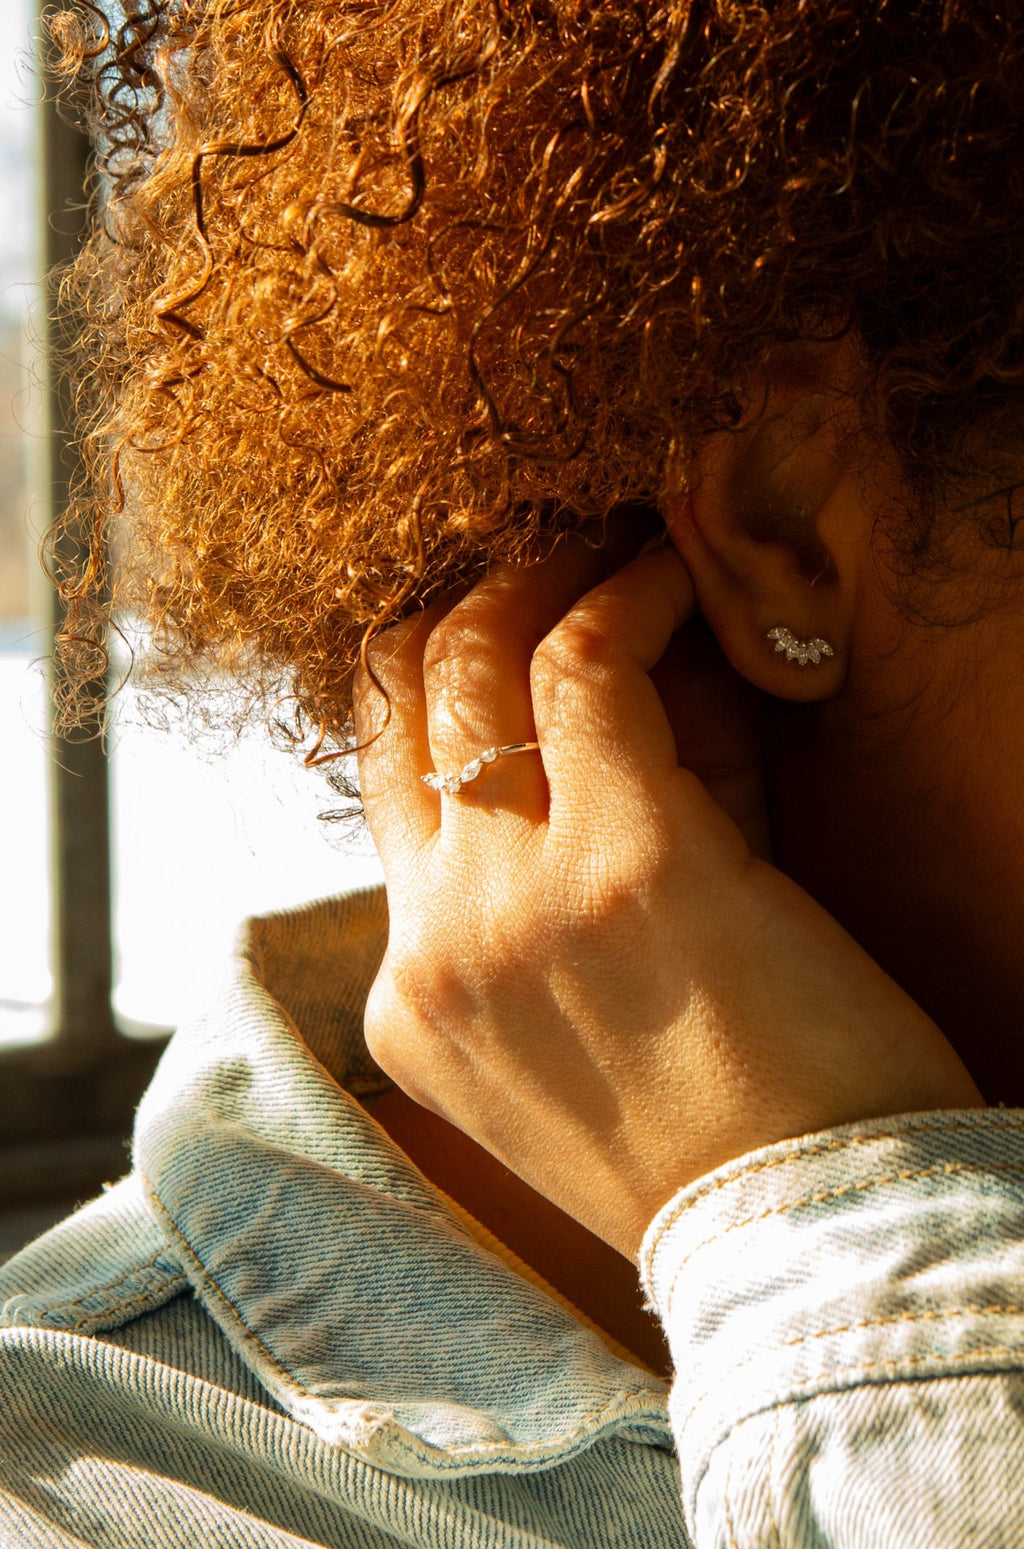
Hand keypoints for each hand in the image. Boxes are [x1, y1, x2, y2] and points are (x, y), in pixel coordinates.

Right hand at [354, 536, 982, 1259]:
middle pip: (397, 710)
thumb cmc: (732, 1137)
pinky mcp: (620, 862)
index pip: (397, 797)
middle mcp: (430, 947)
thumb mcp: (598, 1014)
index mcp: (413, 1004)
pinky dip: (626, 594)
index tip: (518, 634)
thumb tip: (618, 698)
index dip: (454, 694)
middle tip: (550, 559)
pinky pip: (584, 664)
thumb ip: (570, 878)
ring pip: (467, 663)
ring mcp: (506, 905)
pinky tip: (673, 574)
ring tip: (615, 546)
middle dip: (469, 608)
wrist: (815, 1246)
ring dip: (539, 577)